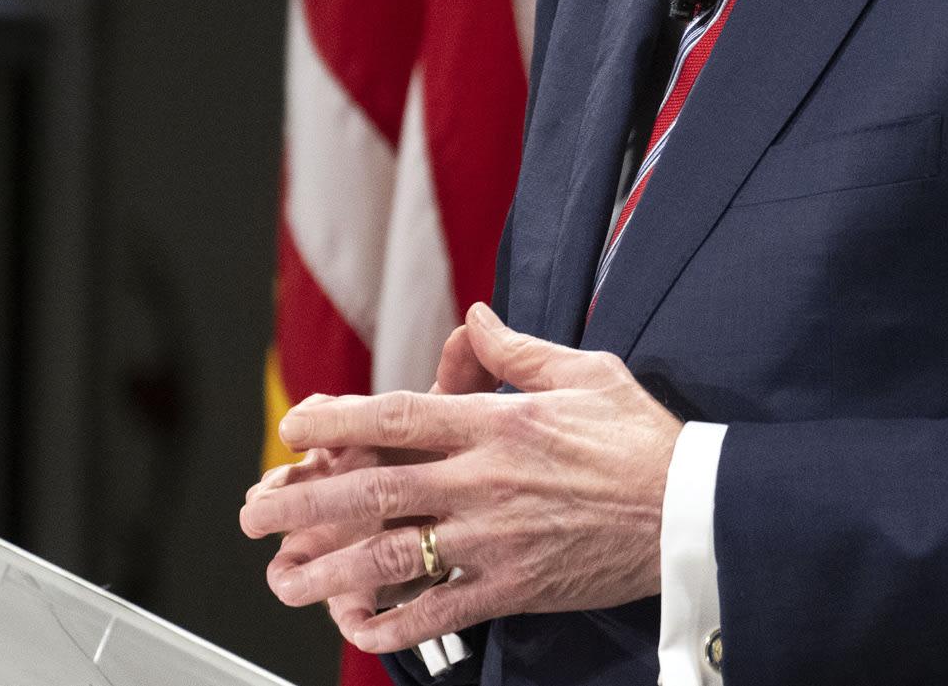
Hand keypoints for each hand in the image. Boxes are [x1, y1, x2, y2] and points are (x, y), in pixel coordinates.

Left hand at [237, 303, 682, 654]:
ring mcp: (493, 539)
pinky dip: (394, 622)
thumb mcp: (585, 372)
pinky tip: (357, 628)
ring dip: (328, 568)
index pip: (397, 415)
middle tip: (253, 512)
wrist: (693, 510)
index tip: (292, 425)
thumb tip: (476, 319)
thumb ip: (518, 350)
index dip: (335, 419)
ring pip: (392, 556)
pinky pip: (441, 609)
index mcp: (496, 422)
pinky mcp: (513, 588)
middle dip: (304, 501)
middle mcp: (483, 480)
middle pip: (374, 488)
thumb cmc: (642, 438)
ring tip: (281, 579)